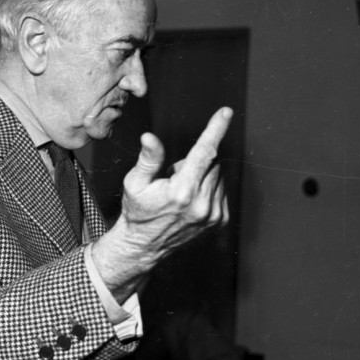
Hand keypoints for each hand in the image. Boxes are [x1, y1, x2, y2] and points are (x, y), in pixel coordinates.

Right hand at [92, 107, 232, 300]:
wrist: (144, 246)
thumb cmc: (137, 211)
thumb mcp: (134, 183)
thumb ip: (148, 159)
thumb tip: (149, 138)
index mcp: (182, 192)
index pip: (204, 152)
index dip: (216, 129)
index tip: (226, 113)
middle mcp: (202, 203)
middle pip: (212, 162)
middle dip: (196, 160)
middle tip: (174, 177)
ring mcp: (213, 214)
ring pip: (219, 175)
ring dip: (204, 173)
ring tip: (181, 191)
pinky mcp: (220, 220)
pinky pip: (222, 189)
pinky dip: (210, 186)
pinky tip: (192, 198)